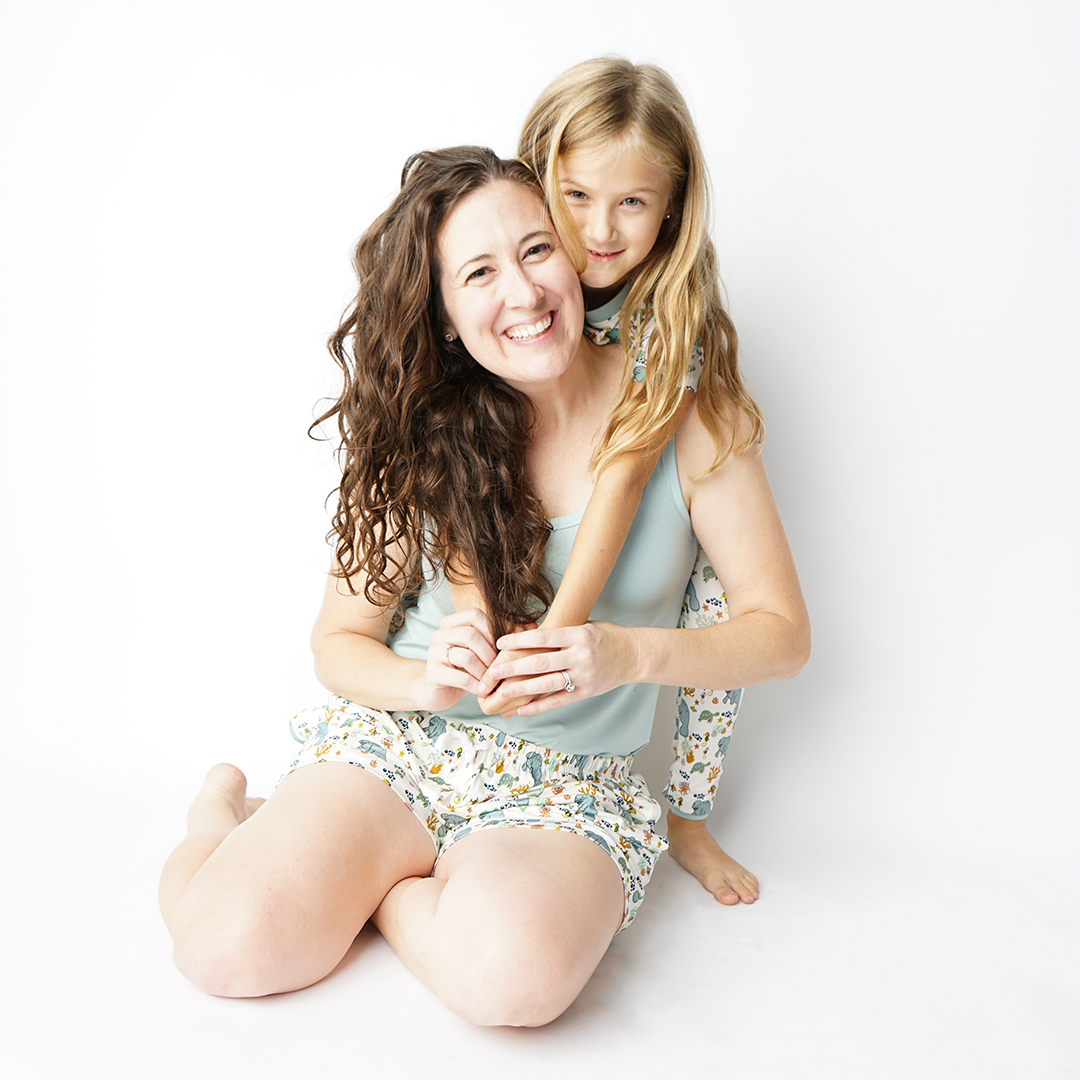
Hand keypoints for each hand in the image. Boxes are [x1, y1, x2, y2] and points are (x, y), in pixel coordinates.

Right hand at [415, 608, 498, 711]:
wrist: (440, 690)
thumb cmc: (465, 667)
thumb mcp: (481, 649)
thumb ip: (502, 636)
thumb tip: (532, 625)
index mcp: (451, 622)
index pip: (475, 614)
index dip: (492, 630)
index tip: (501, 647)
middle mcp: (440, 634)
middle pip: (470, 635)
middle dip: (490, 654)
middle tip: (498, 668)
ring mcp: (434, 653)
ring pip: (466, 657)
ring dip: (484, 671)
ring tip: (490, 681)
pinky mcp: (433, 674)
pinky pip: (460, 678)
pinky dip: (476, 685)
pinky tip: (482, 691)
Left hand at [483, 622, 640, 715]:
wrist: (634, 654)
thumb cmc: (605, 636)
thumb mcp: (584, 626)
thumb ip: (559, 631)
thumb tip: (526, 632)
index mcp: (579, 635)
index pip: (543, 637)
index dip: (520, 640)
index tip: (500, 642)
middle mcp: (581, 656)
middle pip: (541, 663)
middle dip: (514, 667)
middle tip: (492, 671)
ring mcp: (584, 676)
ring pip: (548, 684)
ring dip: (522, 689)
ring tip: (502, 691)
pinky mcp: (587, 692)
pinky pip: (559, 701)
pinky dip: (539, 706)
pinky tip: (522, 710)